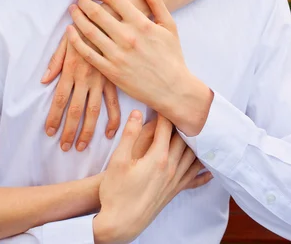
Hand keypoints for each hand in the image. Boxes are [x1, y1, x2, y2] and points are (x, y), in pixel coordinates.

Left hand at [41, 33, 119, 150]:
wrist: (109, 20)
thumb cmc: (83, 28)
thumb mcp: (65, 41)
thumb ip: (55, 62)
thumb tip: (44, 80)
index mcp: (71, 70)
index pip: (60, 99)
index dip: (54, 117)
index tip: (49, 132)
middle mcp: (85, 79)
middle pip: (75, 110)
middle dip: (69, 131)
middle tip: (64, 146)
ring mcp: (101, 81)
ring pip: (93, 112)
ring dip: (87, 131)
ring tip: (81, 146)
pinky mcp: (114, 80)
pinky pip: (114, 104)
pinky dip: (113, 120)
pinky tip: (109, 133)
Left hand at [67, 0, 213, 135]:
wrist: (173, 89)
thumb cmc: (171, 56)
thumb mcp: (169, 25)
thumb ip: (156, 0)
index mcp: (141, 24)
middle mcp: (127, 38)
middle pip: (98, 13)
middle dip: (85, 3)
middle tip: (81, 0)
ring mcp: (117, 55)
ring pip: (89, 31)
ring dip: (77, 17)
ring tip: (73, 10)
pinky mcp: (110, 71)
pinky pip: (87, 53)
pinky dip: (75, 40)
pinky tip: (70, 31)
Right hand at [93, 112, 212, 243]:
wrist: (121, 222)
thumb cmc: (116, 190)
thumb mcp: (118, 160)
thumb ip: (130, 134)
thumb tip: (138, 113)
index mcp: (158, 158)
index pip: (165, 129)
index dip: (165, 114)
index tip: (164, 102)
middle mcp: (171, 168)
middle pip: (183, 141)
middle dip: (183, 124)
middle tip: (184, 111)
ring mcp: (174, 181)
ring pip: (192, 158)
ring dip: (196, 144)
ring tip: (199, 131)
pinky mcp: (174, 192)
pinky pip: (194, 179)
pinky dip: (203, 172)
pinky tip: (209, 169)